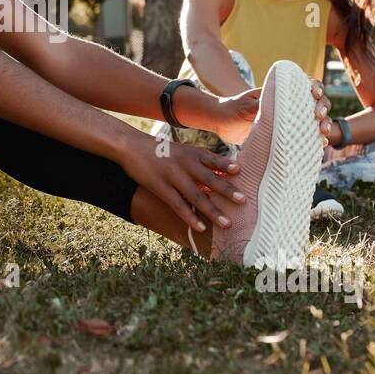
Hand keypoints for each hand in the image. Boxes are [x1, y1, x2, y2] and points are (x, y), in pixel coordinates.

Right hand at [117, 133, 245, 236]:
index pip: (213, 159)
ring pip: (197, 196)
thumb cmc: (159, 150)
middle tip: (243, 201)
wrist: (131, 146)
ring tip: (227, 223)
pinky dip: (191, 217)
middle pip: (210, 179)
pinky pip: (179, 205)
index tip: (240, 171)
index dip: (226, 165)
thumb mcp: (181, 150)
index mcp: (191, 153)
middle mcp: (185, 164)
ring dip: (213, 211)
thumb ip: (199, 160)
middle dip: (227, 191)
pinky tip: (201, 227)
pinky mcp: (161, 188)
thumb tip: (220, 172)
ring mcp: (173, 176)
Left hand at [211, 81, 331, 144]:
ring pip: (315, 119)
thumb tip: (279, 108)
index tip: (314, 94)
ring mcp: (289, 119)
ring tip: (323, 133)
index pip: (306, 84)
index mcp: (281, 91)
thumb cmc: (233, 108)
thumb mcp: (247, 106)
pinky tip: (321, 145)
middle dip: (323, 107)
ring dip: (324, 123)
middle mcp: (289, 104)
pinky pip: (305, 135)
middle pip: (317, 101)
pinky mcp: (286, 133)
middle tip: (318, 117)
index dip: (316, 87)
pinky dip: (315, 139)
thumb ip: (262, 106)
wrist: (222, 123)